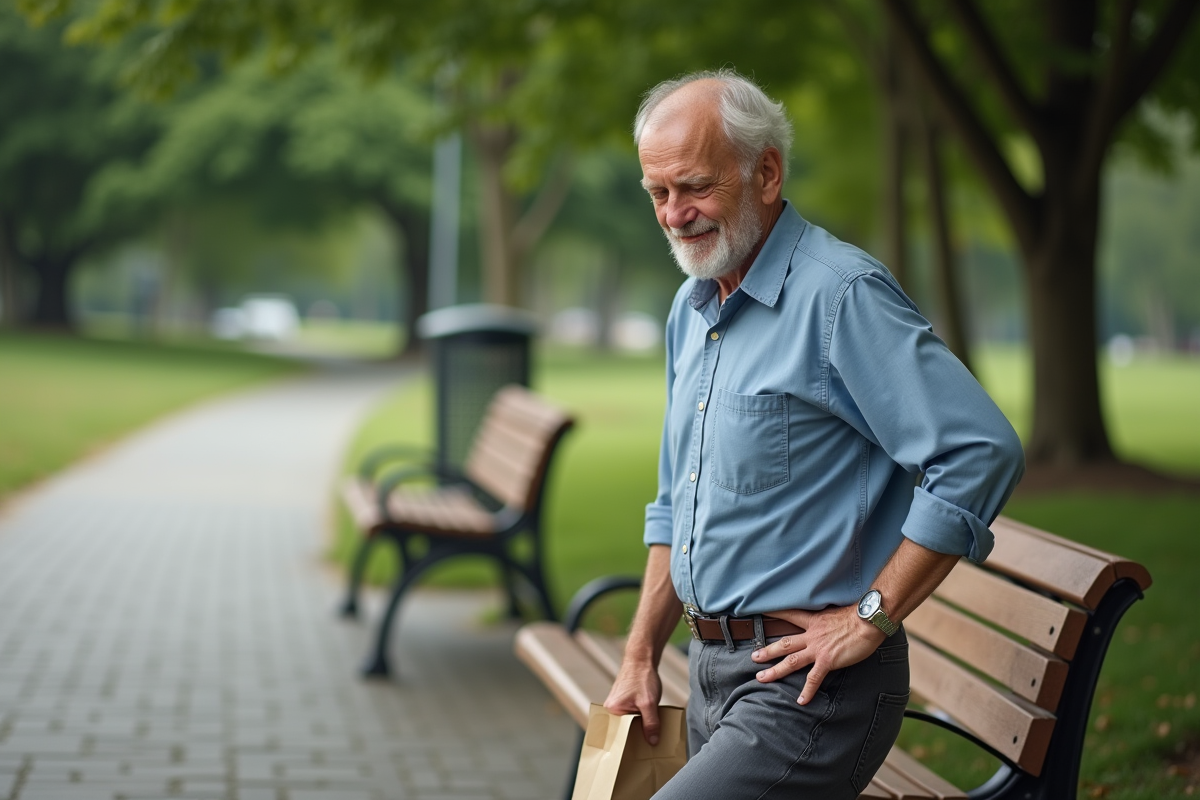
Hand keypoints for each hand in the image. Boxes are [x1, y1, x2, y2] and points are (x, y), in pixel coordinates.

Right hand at [604, 659, 663, 744]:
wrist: (642, 659)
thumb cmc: (643, 678)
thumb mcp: (650, 703)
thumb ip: (651, 723)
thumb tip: (653, 742)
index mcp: (612, 710)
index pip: (618, 734)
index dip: (628, 744)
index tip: (636, 755)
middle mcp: (611, 709)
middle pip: (623, 730)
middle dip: (634, 738)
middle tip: (646, 748)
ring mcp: (617, 705)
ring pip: (628, 723)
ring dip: (639, 728)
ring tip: (649, 738)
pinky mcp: (624, 702)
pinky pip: (631, 716)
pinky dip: (640, 721)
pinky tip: (649, 725)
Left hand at [750, 605, 885, 704]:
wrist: (867, 621)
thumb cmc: (857, 616)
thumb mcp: (836, 612)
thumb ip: (827, 620)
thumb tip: (828, 623)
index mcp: (813, 621)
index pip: (790, 615)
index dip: (775, 614)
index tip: (761, 614)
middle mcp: (811, 635)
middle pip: (784, 644)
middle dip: (767, 651)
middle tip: (753, 657)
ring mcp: (818, 649)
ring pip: (791, 661)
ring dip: (775, 670)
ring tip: (762, 678)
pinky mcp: (828, 661)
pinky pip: (814, 678)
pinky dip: (807, 691)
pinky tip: (801, 701)